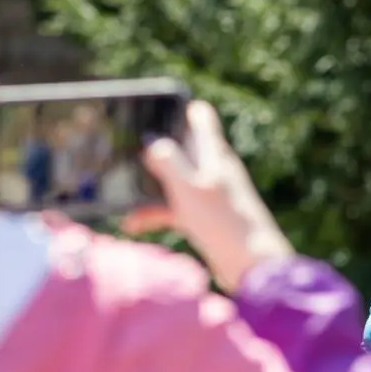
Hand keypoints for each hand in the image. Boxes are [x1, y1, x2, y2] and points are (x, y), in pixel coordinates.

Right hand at [120, 100, 294, 290]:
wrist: (251, 267)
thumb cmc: (223, 222)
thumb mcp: (189, 187)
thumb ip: (169, 162)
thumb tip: (154, 144)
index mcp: (214, 155)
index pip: (202, 119)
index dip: (183, 109)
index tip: (163, 104)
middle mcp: (213, 170)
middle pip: (181, 149)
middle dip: (155, 150)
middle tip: (128, 147)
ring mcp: (209, 195)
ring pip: (173, 182)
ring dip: (148, 188)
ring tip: (119, 192)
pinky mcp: (205, 219)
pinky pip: (174, 209)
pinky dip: (154, 213)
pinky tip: (132, 223)